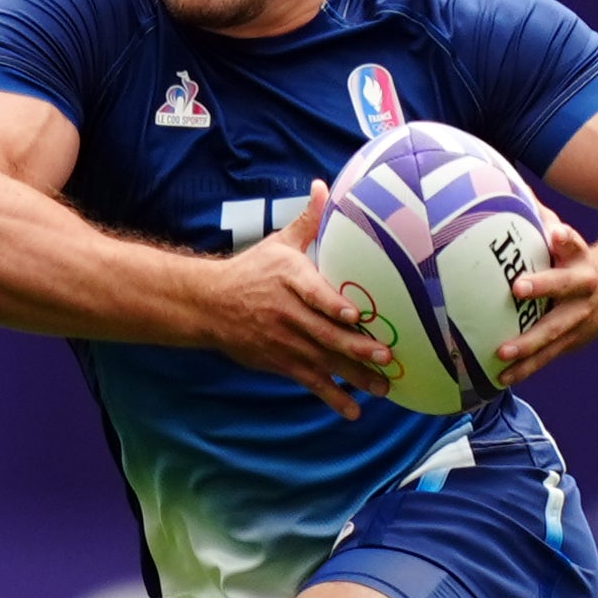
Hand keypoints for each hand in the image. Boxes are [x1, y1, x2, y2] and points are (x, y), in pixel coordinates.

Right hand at [203, 184, 392, 419]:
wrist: (210, 304)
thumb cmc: (252, 271)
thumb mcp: (279, 244)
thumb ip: (308, 221)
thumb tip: (324, 186)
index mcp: (291, 281)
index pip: (314, 295)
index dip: (333, 306)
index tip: (355, 314)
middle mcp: (289, 314)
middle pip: (326, 334)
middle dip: (357, 348)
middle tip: (387, 356)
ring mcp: (286, 342)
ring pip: (324, 361)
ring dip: (354, 376)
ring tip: (383, 388)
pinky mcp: (282, 362)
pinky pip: (311, 382)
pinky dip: (332, 397)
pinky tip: (353, 411)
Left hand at [495, 210, 597, 386]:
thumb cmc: (575, 261)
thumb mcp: (565, 240)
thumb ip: (540, 218)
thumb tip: (508, 188)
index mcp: (582, 263)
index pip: (576, 247)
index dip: (566, 240)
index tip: (556, 233)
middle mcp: (584, 293)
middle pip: (564, 290)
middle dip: (543, 289)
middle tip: (518, 289)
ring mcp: (578, 321)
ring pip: (554, 333)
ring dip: (528, 344)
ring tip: (501, 353)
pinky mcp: (570, 343)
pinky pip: (546, 358)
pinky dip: (524, 369)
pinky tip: (499, 379)